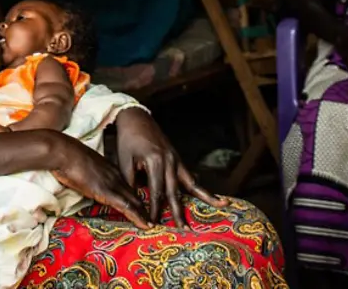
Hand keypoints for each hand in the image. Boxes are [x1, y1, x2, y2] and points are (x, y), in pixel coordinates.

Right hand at [50, 134, 151, 229]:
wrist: (63, 152)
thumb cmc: (67, 157)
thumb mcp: (82, 166)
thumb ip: (88, 175)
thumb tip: (86, 183)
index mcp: (109, 169)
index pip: (127, 185)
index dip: (135, 197)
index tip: (142, 206)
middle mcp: (115, 176)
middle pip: (135, 193)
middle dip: (145, 206)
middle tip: (154, 218)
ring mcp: (112, 183)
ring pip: (135, 200)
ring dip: (144, 213)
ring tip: (153, 224)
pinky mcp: (107, 192)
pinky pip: (127, 206)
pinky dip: (138, 216)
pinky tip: (146, 224)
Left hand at [114, 108, 226, 227]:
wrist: (136, 118)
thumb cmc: (128, 139)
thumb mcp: (124, 160)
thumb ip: (130, 182)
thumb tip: (132, 204)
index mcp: (155, 161)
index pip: (156, 192)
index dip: (155, 210)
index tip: (154, 224)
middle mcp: (170, 161)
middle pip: (176, 191)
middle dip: (179, 212)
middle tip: (185, 229)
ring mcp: (176, 159)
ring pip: (191, 182)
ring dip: (205, 196)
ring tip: (223, 204)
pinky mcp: (178, 158)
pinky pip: (190, 175)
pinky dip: (200, 186)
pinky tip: (213, 194)